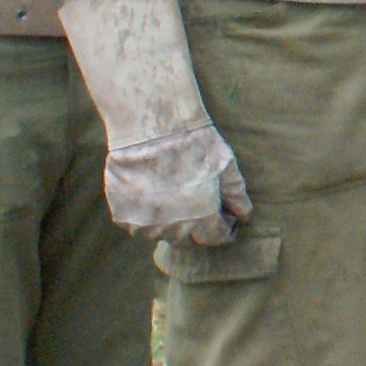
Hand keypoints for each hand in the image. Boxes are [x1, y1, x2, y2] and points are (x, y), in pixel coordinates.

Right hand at [107, 122, 253, 245]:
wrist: (153, 125)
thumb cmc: (194, 142)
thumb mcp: (226, 165)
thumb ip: (236, 195)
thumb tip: (244, 215)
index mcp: (202, 218)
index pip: (214, 238)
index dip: (222, 229)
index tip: (223, 218)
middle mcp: (173, 227)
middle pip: (187, 239)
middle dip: (196, 227)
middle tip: (196, 204)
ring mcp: (145, 223)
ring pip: (159, 234)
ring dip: (167, 223)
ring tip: (171, 197)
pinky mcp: (122, 214)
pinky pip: (135, 224)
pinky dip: (143, 215)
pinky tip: (150, 193)